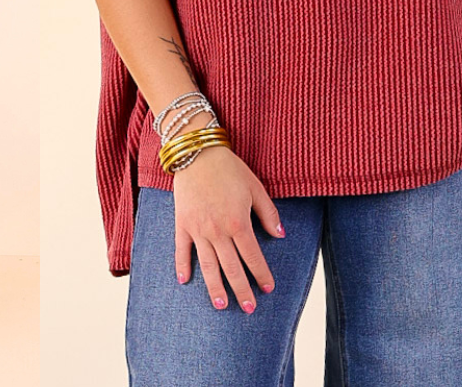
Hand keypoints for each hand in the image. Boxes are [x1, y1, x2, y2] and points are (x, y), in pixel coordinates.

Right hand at [173, 142, 283, 312]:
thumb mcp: (255, 187)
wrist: (197, 152)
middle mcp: (218, 230)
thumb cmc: (229, 168)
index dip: (261, 274)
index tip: (267, 288)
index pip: (252, 256)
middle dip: (241, 290)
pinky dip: (182, 265)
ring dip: (215, 287)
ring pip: (208, 265)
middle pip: (231, 268)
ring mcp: (198, 228)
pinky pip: (181, 249)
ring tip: (221, 304)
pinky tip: (184, 280)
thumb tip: (280, 235)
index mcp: (238, 222)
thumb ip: (268, 213)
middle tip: (249, 308)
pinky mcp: (182, 223)